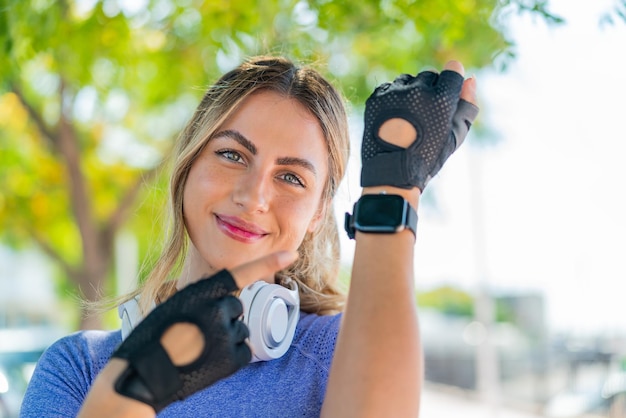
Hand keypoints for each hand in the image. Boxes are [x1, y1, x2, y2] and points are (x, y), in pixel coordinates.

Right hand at [111, 251, 297, 411]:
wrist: (143, 375)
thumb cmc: (151, 339)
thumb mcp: (173, 306)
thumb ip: (200, 299)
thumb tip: (222, 301)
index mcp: (202, 292)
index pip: (240, 273)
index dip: (267, 262)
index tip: (292, 254)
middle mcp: (218, 309)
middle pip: (235, 307)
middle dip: (222, 317)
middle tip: (197, 332)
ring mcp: (226, 334)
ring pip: (240, 329)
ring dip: (226, 337)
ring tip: (199, 348)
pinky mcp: (231, 358)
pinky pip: (244, 351)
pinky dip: (231, 356)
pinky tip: (209, 360)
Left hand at [360, 60, 478, 190]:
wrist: (392, 171)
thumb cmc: (429, 155)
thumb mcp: (456, 134)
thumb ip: (467, 105)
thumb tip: (470, 79)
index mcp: (442, 98)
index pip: (452, 70)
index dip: (452, 80)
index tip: (448, 89)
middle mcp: (418, 90)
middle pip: (429, 76)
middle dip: (430, 89)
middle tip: (426, 113)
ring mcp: (395, 93)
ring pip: (407, 80)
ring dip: (410, 91)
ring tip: (409, 115)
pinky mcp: (376, 98)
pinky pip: (388, 87)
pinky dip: (392, 97)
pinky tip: (394, 116)